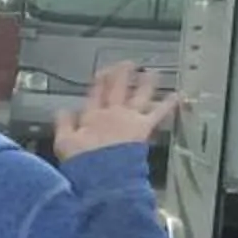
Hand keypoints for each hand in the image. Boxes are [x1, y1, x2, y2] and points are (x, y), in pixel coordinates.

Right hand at [54, 62, 178, 160]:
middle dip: (120, 74)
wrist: (103, 173)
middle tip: (126, 63)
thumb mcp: (63, 143)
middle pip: (117, 88)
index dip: (99, 82)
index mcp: (92, 116)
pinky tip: (176, 96)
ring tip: (151, 72)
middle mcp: (112, 113)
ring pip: (138, 94)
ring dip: (145, 82)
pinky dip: (168, 104)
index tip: (101, 73)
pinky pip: (158, 113)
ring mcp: (128, 118)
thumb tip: (61, 111)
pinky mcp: (143, 127)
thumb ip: (64, 124)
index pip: (95, 93)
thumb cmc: (83, 162)